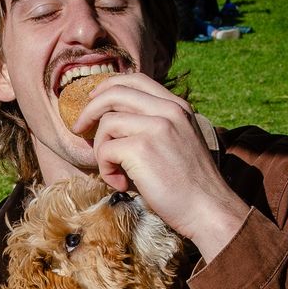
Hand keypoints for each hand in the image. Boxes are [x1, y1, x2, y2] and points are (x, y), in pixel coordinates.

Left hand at [73, 73, 248, 260]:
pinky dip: (105, 170)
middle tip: (79, 128)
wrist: (208, 209)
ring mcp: (155, 127)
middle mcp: (168, 110)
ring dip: (101, 150)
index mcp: (177, 106)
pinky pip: (105, 151)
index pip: (136, 80)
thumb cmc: (191, 185)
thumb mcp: (179, 141)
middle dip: (89, 109)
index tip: (93, 100)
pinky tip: (121, 184)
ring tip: (115, 172)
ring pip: (106, 123)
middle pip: (114, 92)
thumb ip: (155, 125)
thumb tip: (113, 121)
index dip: (108, 87)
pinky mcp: (141, 148)